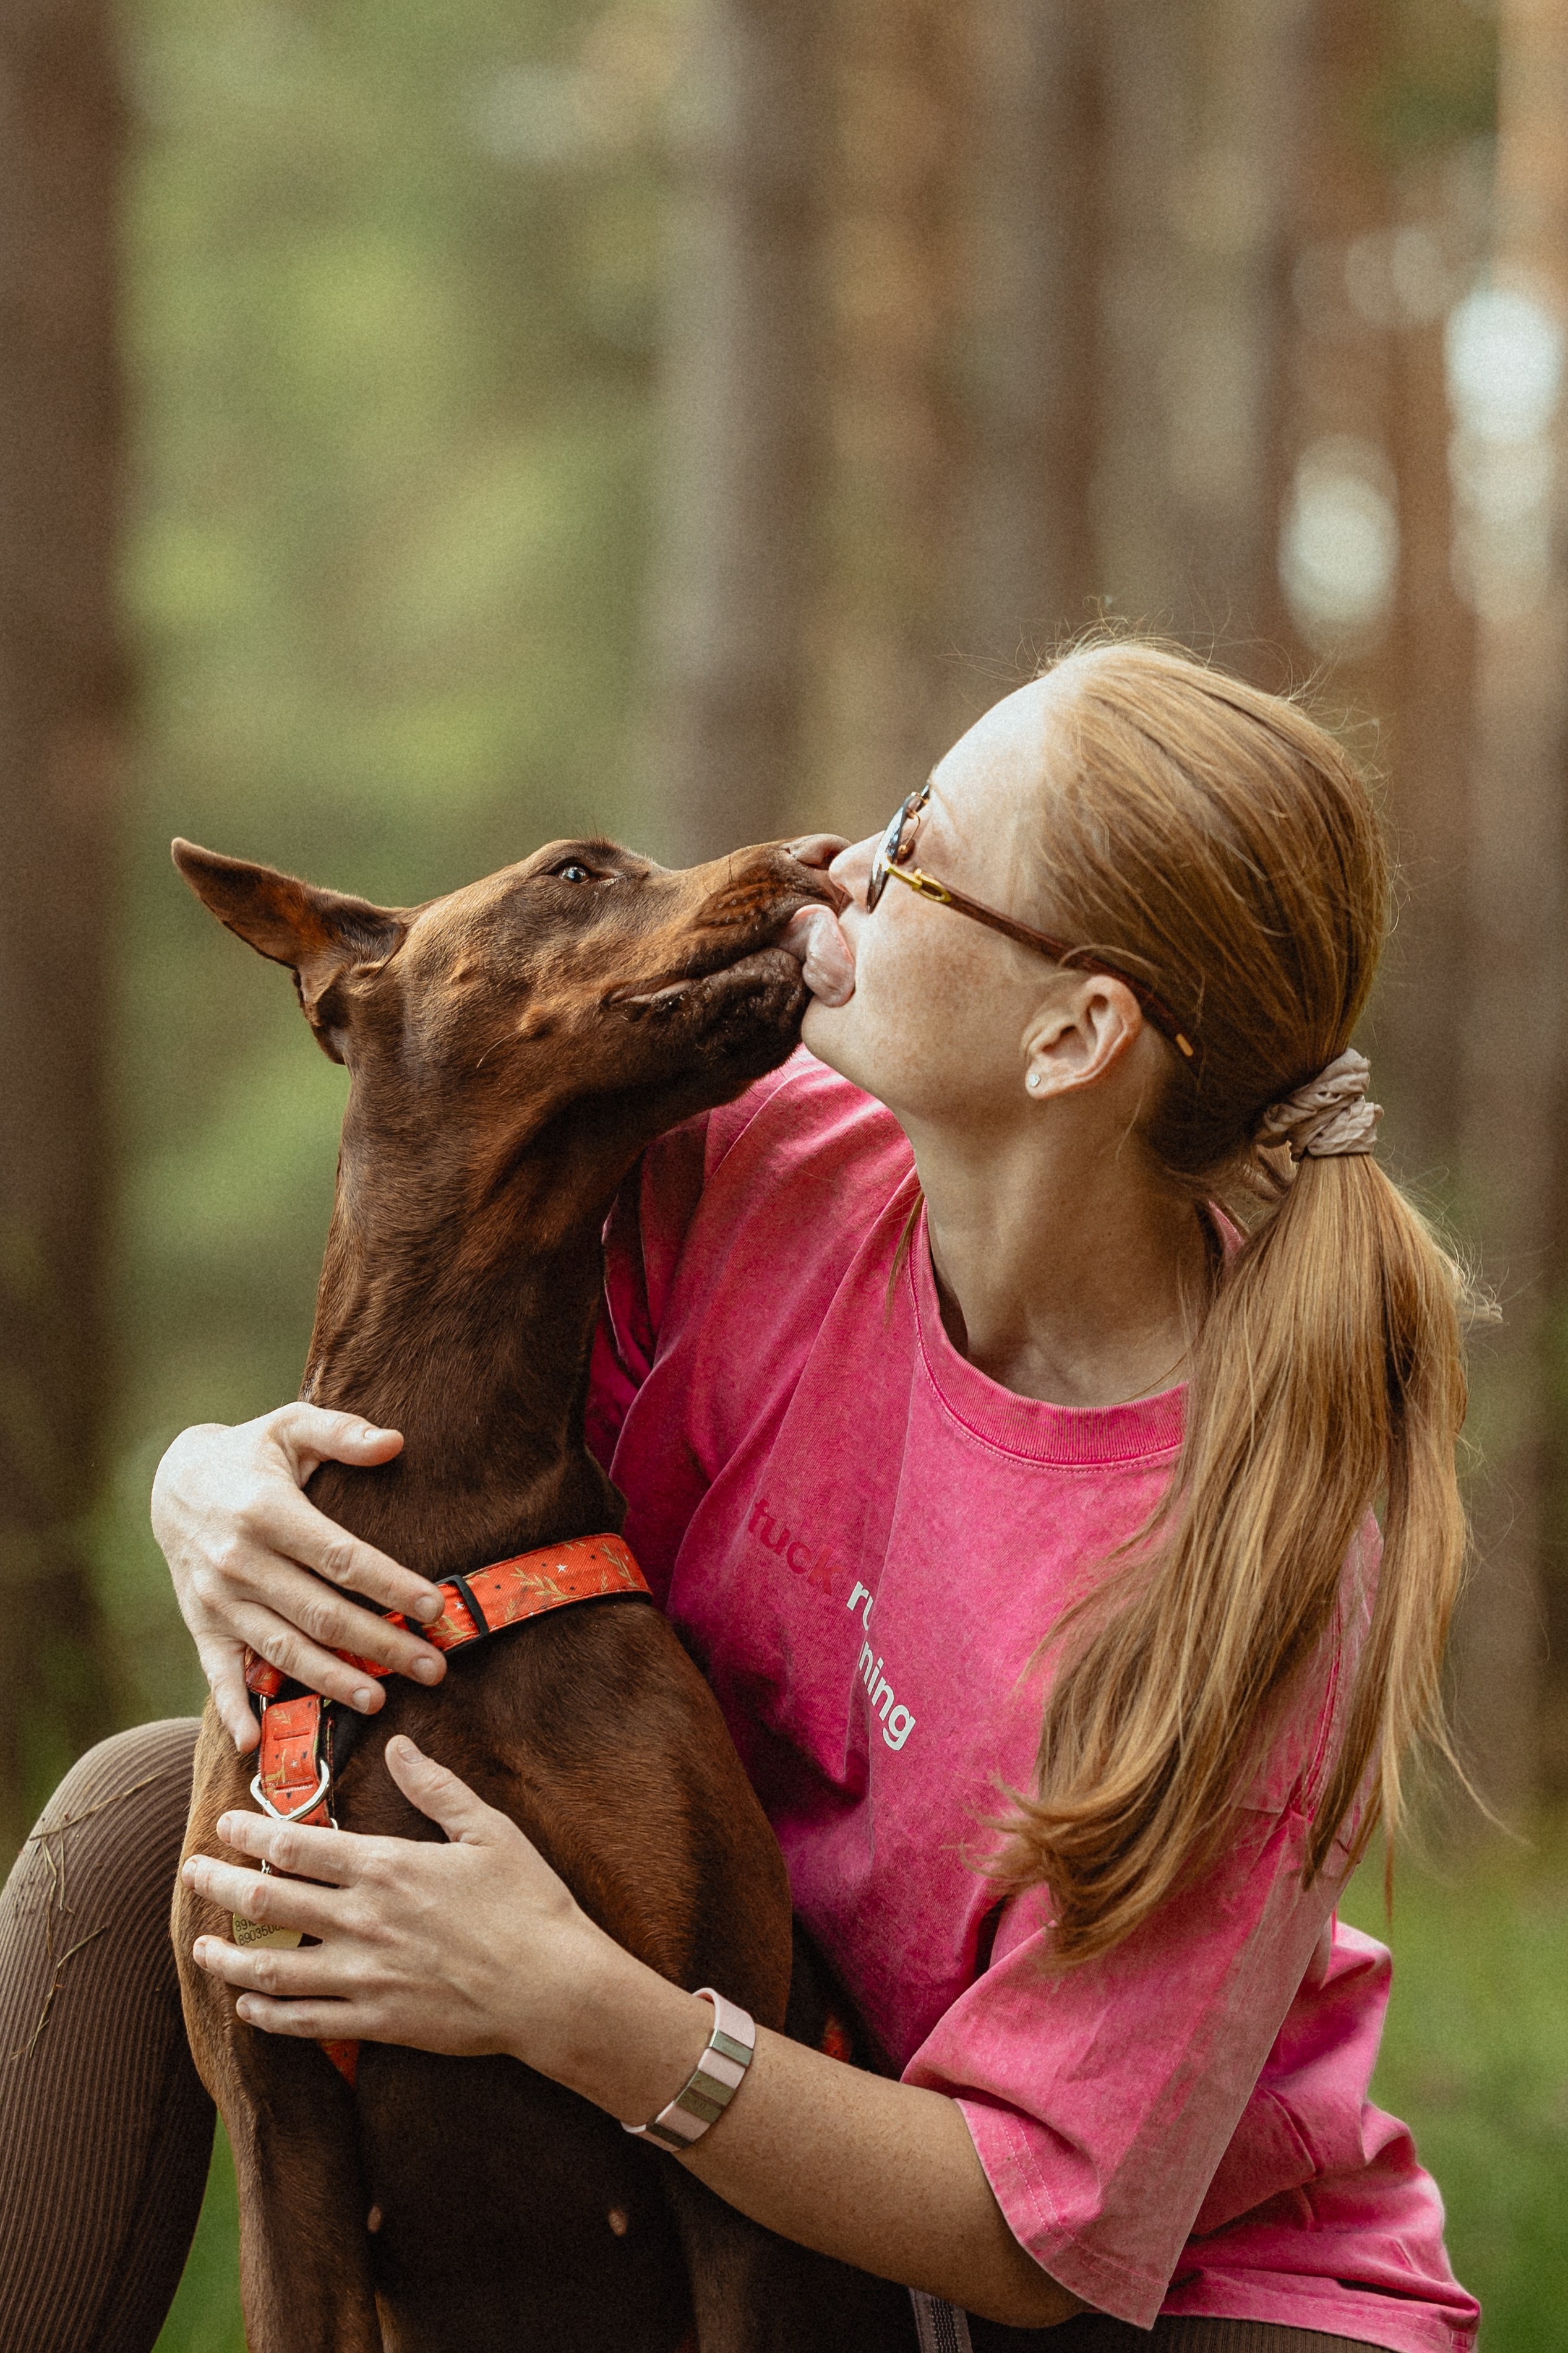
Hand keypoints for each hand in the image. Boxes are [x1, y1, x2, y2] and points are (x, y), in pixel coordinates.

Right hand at [152, 1406, 448, 1751]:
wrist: (173, 1482)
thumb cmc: (251, 1454)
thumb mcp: (291, 1426)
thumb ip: (343, 1433)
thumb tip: (396, 1442)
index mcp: (268, 1512)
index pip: (341, 1558)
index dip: (390, 1585)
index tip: (434, 1608)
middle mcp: (240, 1561)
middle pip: (321, 1614)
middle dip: (380, 1645)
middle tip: (433, 1667)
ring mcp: (217, 1599)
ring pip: (282, 1650)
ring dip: (331, 1680)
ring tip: (380, 1700)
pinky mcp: (201, 1624)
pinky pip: (218, 1674)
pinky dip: (233, 1710)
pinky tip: (254, 1743)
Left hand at [183, 1736, 651, 2080]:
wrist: (553, 1987)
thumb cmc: (528, 1902)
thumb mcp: (488, 1830)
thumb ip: (436, 1788)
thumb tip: (399, 1745)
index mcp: (386, 1867)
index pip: (294, 1845)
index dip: (249, 1832)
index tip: (223, 1823)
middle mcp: (363, 1921)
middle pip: (266, 1902)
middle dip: (219, 1883)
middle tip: (192, 1872)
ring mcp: (365, 1977)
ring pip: (271, 1970)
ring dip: (227, 1957)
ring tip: (200, 1946)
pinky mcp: (377, 2022)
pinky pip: (304, 2022)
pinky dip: (266, 2016)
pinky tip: (247, 2007)